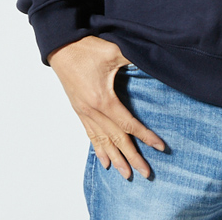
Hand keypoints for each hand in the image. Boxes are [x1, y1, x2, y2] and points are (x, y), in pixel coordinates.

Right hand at [47, 35, 165, 179]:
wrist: (61, 47)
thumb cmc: (86, 48)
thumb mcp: (114, 51)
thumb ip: (133, 59)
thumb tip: (153, 61)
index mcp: (103, 99)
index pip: (128, 124)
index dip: (145, 136)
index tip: (160, 147)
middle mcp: (93, 111)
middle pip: (116, 139)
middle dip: (132, 157)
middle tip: (146, 173)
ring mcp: (84, 112)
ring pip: (102, 141)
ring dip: (116, 158)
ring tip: (126, 174)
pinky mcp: (79, 110)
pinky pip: (90, 135)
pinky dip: (99, 149)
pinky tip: (105, 161)